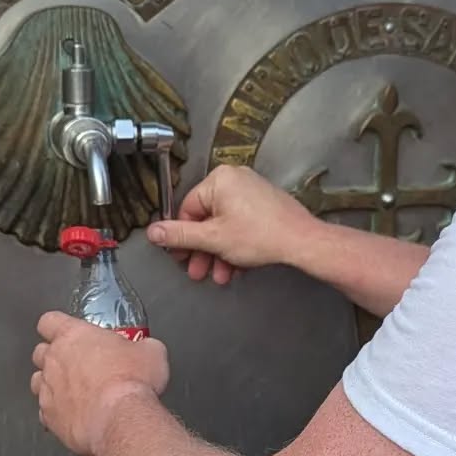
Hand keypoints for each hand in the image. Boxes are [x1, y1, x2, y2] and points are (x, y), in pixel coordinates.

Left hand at [31, 312, 169, 455]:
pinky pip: (45, 412)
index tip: (66, 332)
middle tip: (75, 364)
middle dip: (53, 356)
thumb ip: (141, 346)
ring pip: (37, 381)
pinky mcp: (49, 416)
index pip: (50, 321)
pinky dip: (57, 413)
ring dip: (51, 384)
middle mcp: (55, 360)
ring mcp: (48, 389)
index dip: (56, 326)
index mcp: (74, 335)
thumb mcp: (151, 352)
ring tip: (72, 391)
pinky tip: (73, 415)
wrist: (120, 419)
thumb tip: (147, 349)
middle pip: (39, 351)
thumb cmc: (130, 382)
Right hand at [146, 165, 319, 284]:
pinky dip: (235, 246)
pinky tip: (235, 268)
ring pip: (224, 226)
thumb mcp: (212, 239)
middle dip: (203, 251)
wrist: (302, 241)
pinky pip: (241, 225)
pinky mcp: (264, 205)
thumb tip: (154, 231)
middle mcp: (235, 180)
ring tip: (219, 275)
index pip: (187, 209)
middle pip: (206, 219)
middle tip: (198, 271)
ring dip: (219, 254)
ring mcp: (251, 191)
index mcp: (219, 180)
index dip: (183, 238)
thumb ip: (180, 235)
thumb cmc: (262, 235)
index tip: (181, 256)